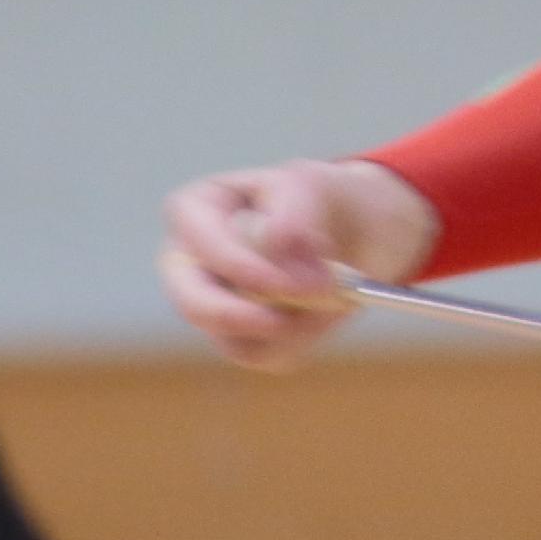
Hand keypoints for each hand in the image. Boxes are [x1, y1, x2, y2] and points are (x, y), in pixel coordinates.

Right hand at [157, 160, 438, 369]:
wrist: (349, 229)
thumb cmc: (315, 200)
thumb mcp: (310, 186)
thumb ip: (293, 214)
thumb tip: (276, 242)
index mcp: (195, 211)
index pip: (196, 239)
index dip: (234, 264)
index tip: (284, 282)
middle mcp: (191, 264)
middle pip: (191, 303)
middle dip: (236, 315)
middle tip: (283, 321)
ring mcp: (212, 305)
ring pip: (233, 337)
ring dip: (292, 324)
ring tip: (339, 293)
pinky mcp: (241, 338)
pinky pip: (266, 353)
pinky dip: (305, 336)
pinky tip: (333, 308)